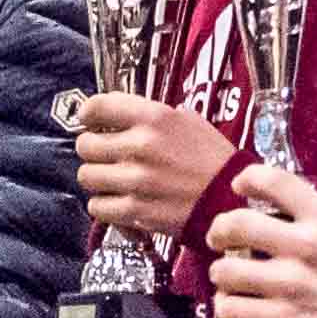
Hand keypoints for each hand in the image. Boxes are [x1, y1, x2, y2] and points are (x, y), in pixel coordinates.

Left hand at [70, 89, 233, 242]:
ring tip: (115, 181)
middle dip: (93, 149)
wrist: (231, 201)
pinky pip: (97, 206)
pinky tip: (121, 202)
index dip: (89, 114)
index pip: (98, 106)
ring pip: (87, 176)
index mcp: (155, 118)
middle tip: (106, 155)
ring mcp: (135, 180)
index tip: (91, 121)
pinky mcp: (134, 211)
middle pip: (85, 145)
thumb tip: (121, 113)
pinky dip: (105, 206)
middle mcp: (141, 146)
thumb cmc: (214, 162)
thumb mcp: (189, 121)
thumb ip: (153, 115)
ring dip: (98, 179)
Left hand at [204, 166, 316, 317]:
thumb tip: (286, 204)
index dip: (247, 179)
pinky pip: (232, 310)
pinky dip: (229, 309)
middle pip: (235, 224)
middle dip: (218, 231)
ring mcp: (292, 284)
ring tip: (229, 280)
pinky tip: (238, 308)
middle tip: (219, 239)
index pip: (273, 181)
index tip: (239, 187)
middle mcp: (305, 246)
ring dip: (221, 275)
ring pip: (225, 271)